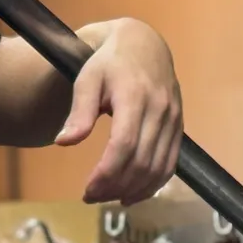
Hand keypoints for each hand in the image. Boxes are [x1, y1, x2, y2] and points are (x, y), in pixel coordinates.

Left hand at [55, 20, 181, 204]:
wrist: (144, 45)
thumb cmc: (109, 63)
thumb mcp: (87, 79)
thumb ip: (79, 111)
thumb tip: (64, 142)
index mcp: (134, 95)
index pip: (124, 145)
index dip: (107, 173)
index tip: (87, 189)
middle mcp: (159, 109)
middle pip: (141, 161)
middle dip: (115, 186)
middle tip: (91, 196)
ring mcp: (173, 119)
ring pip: (158, 168)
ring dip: (134, 190)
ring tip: (108, 197)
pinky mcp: (179, 127)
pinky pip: (170, 164)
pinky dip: (153, 185)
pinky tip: (132, 193)